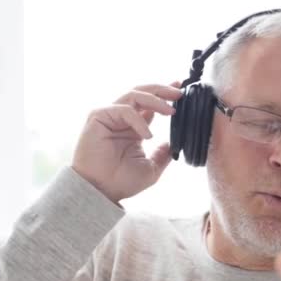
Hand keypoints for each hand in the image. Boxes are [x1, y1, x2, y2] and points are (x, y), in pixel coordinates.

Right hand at [72, 83, 181, 202]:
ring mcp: (110, 116)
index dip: (165, 96)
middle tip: (179, 93)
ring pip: (134, 95)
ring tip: (171, 110)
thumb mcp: (151, 169)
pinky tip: (147, 136)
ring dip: (155, 99)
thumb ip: (162, 155)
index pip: (150, 105)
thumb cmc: (121, 182)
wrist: (101, 191)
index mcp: (134, 128)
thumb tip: (173, 144)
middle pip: (143, 93)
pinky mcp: (99, 116)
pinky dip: (139, 120)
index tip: (181, 92)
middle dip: (163, 90)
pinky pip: (124, 110)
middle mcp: (122, 119)